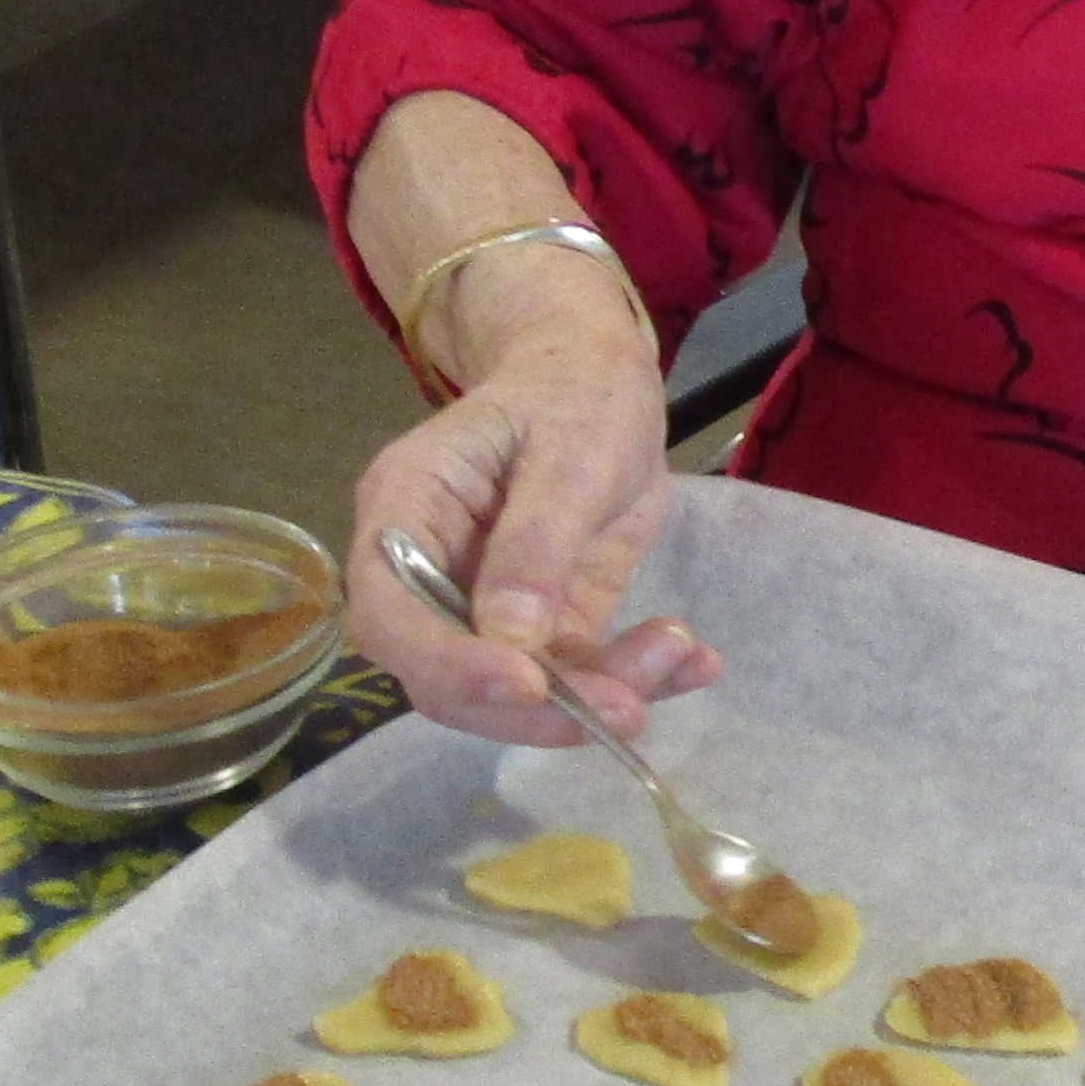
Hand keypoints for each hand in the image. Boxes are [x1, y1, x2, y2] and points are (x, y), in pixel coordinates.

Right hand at [338, 264, 706, 746]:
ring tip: (680, 656)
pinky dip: (633, 680)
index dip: (447, 663)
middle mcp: (428, 572)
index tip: (527, 685)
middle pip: (446, 677)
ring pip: (514, 693)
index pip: (388, 613)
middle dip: (535, 708)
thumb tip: (511, 641)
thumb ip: (537, 542)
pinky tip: (696, 663)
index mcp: (405, 509)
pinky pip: (574, 674)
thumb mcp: (569, 449)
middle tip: (629, 706)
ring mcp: (483, 605)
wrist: (602, 377)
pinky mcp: (543, 624)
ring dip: (596, 699)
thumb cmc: (573, 389)